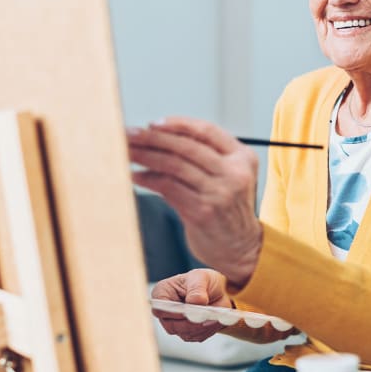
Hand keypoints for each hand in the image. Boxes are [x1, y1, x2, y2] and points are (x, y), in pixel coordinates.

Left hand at [127, 117, 262, 285]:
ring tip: (127, 152)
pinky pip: (169, 187)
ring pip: (174, 165)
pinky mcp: (203, 211)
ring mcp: (220, 192)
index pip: (207, 131)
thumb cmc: (227, 209)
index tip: (152, 124)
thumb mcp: (228, 177)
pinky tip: (136, 176)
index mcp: (243, 158)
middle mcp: (234, 173)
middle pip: (187, 146)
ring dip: (146, 157)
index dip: (177, 124)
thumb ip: (203, 158)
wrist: (240, 247)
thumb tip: (156, 137)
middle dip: (154, 138)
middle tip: (130, 134)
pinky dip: (149, 179)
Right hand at [151, 268, 231, 341]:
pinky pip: (197, 337)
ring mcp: (175, 324)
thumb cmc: (203, 281)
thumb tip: (195, 302)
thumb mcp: (201, 278)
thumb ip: (197, 289)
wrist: (216, 290)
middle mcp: (165, 312)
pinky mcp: (187, 333)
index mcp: (162, 293)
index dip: (173, 313)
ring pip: (186, 333)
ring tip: (215, 316)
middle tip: (208, 317)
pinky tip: (216, 320)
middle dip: (192, 323)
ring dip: (202, 327)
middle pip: (172, 326)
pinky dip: (208, 330)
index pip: (159, 309)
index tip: (188, 312)